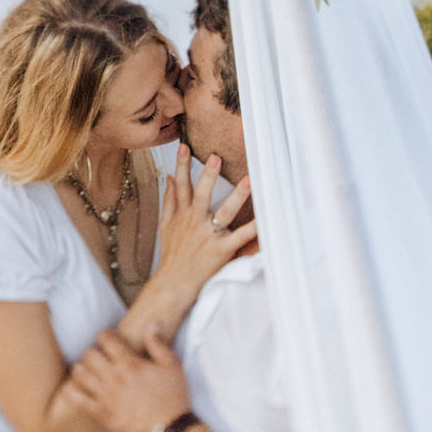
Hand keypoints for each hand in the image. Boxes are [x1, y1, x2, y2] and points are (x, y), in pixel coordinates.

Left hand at [67, 328, 193, 431]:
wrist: (170, 431)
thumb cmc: (174, 398)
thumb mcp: (173, 366)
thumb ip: (158, 344)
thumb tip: (151, 325)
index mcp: (130, 363)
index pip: (105, 338)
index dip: (106, 335)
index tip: (110, 340)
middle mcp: (114, 377)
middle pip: (88, 354)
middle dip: (94, 352)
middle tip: (101, 357)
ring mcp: (106, 396)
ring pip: (79, 373)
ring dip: (83, 369)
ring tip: (90, 371)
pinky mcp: (101, 414)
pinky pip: (76, 399)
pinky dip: (72, 391)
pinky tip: (76, 388)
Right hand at [152, 147, 254, 298]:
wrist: (173, 284)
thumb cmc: (171, 255)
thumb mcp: (165, 225)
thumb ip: (168, 200)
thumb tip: (168, 177)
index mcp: (182, 215)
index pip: (180, 186)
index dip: (182, 165)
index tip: (184, 147)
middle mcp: (194, 222)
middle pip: (202, 194)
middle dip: (208, 175)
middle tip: (216, 156)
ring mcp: (208, 236)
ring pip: (224, 212)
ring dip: (237, 196)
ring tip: (248, 180)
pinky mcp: (221, 250)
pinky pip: (242, 237)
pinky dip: (254, 228)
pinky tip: (266, 219)